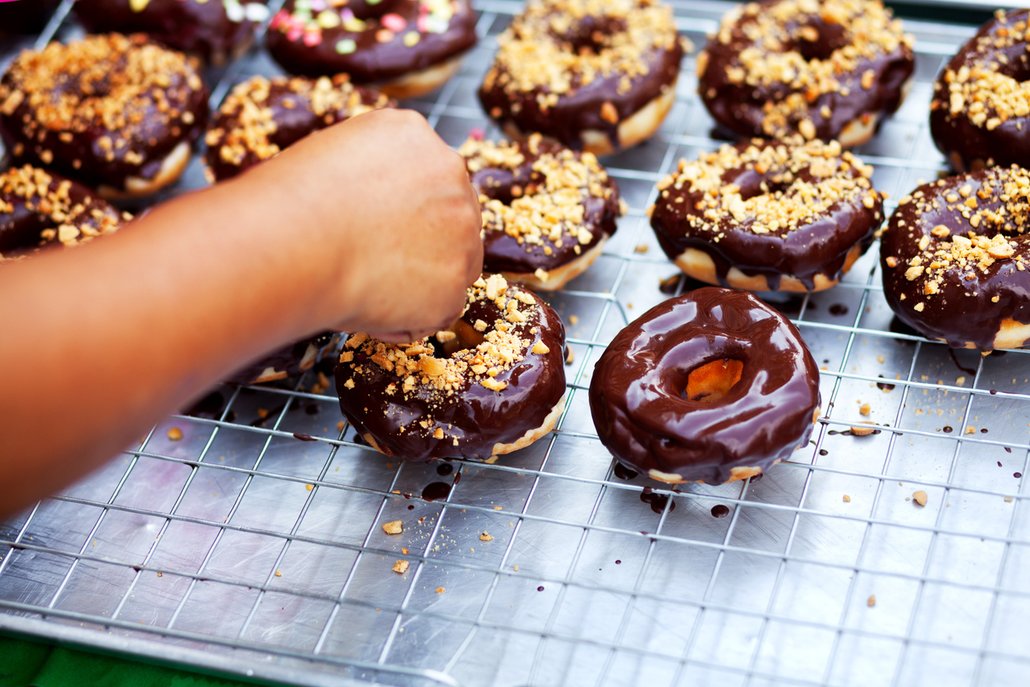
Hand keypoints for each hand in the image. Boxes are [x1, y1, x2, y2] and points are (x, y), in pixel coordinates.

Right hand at [248, 108, 482, 340]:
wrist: (295, 244)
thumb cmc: (290, 205)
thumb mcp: (328, 157)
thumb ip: (367, 173)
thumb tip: (369, 200)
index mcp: (412, 134)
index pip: (426, 172)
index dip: (405, 207)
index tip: (382, 227)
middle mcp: (450, 173)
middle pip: (452, 214)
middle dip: (424, 241)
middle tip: (377, 262)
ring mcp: (462, 231)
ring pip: (453, 264)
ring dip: (421, 281)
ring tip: (367, 285)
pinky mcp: (456, 285)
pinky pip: (440, 310)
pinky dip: (411, 319)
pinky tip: (370, 308)